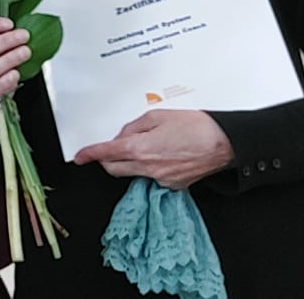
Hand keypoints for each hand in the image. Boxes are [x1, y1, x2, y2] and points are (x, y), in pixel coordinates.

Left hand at [74, 109, 233, 189]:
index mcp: (140, 148)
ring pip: (133, 174)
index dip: (89, 155)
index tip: (79, 157)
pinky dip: (150, 168)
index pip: (106, 153)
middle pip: (114, 169)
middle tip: (111, 148)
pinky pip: (152, 178)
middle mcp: (148, 168)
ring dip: (131, 163)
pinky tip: (164, 156)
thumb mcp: (158, 116)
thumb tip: (122, 135)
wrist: (224, 144)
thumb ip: (134, 127)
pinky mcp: (173, 186)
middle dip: (107, 160)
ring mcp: (161, 180)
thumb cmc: (195, 126)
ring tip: (149, 147)